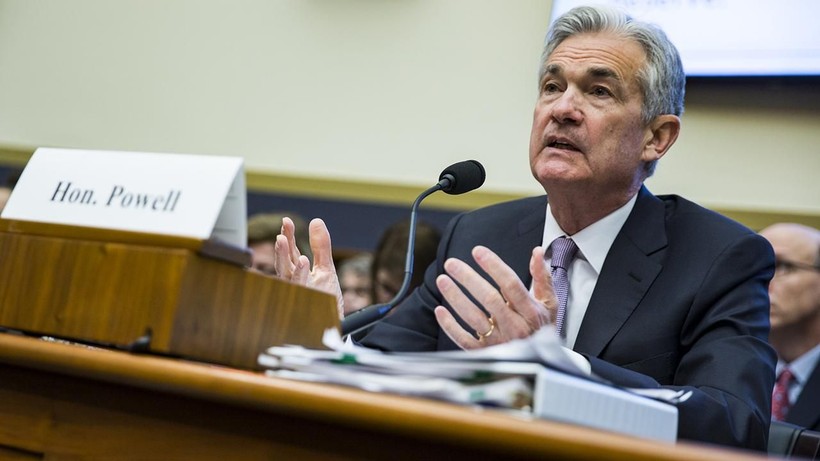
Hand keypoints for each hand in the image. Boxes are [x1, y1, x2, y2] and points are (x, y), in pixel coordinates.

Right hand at [273, 217, 344, 318]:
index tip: (286, 221)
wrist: (332, 323)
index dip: (288, 236)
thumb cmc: (326, 298)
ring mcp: (298, 292)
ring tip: (283, 241)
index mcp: (298, 271)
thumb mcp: (326, 268)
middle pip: (284, 262)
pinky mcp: (303, 302)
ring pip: (287, 275)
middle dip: (281, 247)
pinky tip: (303, 262)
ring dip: (284, 258)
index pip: (290, 252)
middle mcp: (294, 282)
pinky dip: (300, 274)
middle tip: (280, 233)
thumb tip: (316, 221)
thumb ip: (321, 246)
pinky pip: (300, 288)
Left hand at [434, 245, 556, 348]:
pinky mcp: (485, 352)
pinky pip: (464, 339)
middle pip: (489, 299)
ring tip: (443, 280)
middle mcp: (515, 326)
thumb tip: (536, 252)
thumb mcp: (549, 303)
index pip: (511, 285)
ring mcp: (499, 341)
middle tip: (451, 263)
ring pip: (474, 318)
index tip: (478, 252)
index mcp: (531, 312)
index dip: (493, 266)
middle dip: (468, 279)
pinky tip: (440, 310)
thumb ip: (542, 277)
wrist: (541, 360)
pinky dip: (450, 325)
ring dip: (455, 297)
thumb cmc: (541, 328)